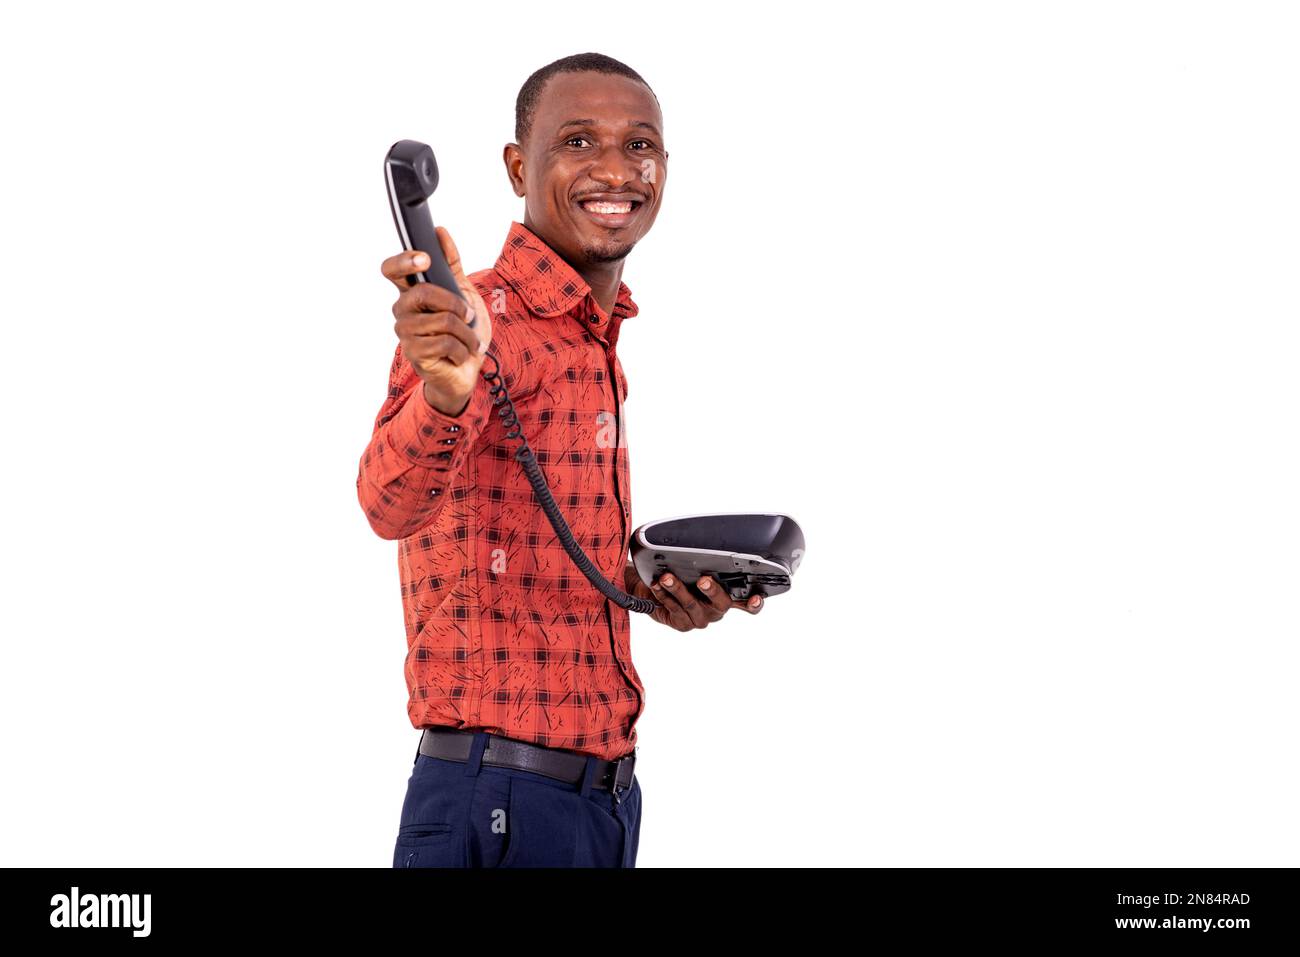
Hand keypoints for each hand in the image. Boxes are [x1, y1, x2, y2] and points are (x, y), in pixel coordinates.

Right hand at [381, 226, 492, 416]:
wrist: (468, 369)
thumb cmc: (463, 331)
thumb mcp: (464, 293)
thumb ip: (452, 265)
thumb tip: (440, 232)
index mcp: (411, 292)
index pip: (391, 270)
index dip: (404, 260)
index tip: (424, 258)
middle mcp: (403, 311)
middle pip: (423, 292)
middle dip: (455, 303)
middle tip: (468, 315)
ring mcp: (406, 333)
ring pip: (442, 320)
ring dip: (466, 332)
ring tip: (468, 340)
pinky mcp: (415, 354)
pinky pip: (445, 343)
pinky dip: (463, 349)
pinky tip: (460, 355)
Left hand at [623, 562, 762, 630]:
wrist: (652, 586)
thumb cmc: (680, 571)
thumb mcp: (695, 561)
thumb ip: (706, 556)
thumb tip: (705, 539)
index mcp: (727, 594)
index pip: (747, 601)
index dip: (755, 602)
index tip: (756, 598)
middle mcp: (716, 608)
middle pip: (722, 603)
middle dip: (712, 590)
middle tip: (703, 580)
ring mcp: (700, 618)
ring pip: (692, 604)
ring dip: (678, 589)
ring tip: (667, 577)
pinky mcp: (683, 624)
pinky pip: (674, 609)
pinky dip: (664, 595)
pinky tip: (657, 586)